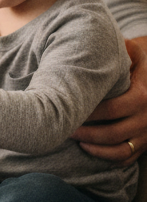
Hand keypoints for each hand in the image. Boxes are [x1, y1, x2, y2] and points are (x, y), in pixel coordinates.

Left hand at [73, 37, 146, 165]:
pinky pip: (126, 157)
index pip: (114, 109)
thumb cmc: (137, 60)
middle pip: (114, 132)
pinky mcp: (145, 143)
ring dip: (94, 147)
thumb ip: (118, 49)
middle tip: (63, 125)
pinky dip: (107, 156)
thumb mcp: (133, 50)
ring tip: (72, 137)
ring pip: (120, 148)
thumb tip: (91, 44)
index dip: (90, 112)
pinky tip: (87, 148)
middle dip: (86, 131)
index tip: (68, 108)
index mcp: (143, 95)